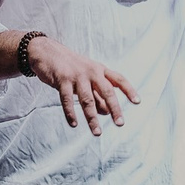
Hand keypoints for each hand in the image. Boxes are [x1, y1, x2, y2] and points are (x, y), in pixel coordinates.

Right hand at [24, 35, 139, 135]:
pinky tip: (74, 124)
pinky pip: (67, 99)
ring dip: (92, 118)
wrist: (46, 52)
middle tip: (120, 123)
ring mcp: (76, 75)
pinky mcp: (62, 80)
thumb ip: (97, 94)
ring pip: (87, 99)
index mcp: (100, 69)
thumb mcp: (87, 78)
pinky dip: (70, 113)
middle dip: (114, 108)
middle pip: (106, 91)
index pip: (118, 79)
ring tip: (97, 132)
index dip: (129, 90)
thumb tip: (108, 112)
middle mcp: (91, 71)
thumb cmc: (70, 67)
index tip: (137, 102)